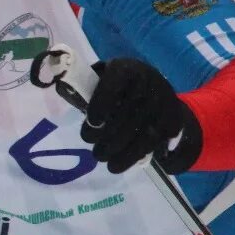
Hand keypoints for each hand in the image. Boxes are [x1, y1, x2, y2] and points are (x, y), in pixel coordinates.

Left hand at [80, 58, 202, 174]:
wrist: (158, 90)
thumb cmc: (120, 85)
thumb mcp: (103, 77)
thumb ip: (84, 86)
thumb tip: (63, 90)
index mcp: (127, 69)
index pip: (114, 82)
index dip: (102, 102)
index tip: (91, 120)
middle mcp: (148, 82)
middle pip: (125, 112)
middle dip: (104, 132)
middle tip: (90, 142)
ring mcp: (163, 103)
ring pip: (139, 131)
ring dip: (116, 149)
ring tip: (100, 157)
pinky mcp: (171, 121)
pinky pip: (151, 143)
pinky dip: (131, 157)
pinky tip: (116, 165)